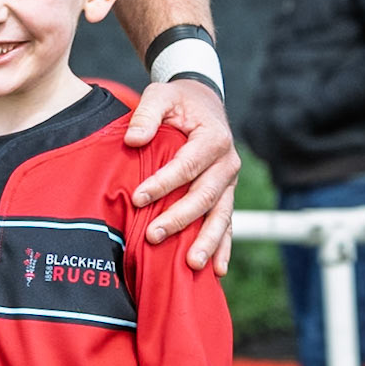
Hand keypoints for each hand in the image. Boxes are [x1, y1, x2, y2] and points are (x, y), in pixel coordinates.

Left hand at [122, 79, 239, 272]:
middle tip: (153, 235)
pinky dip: (223, 246)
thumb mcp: (160, 95)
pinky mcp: (226, 194)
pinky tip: (217, 270)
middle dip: (180, 219)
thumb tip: (134, 140)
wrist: (203, 102)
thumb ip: (147, 114)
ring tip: (192, 263)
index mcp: (214, 139)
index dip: (163, 184)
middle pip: (204, 196)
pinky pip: (227, 223)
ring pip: (220, 215)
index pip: (187, 166)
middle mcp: (228, 163)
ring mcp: (230, 182)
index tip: (138, 198)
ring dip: (207, 241)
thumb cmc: (178, 101)